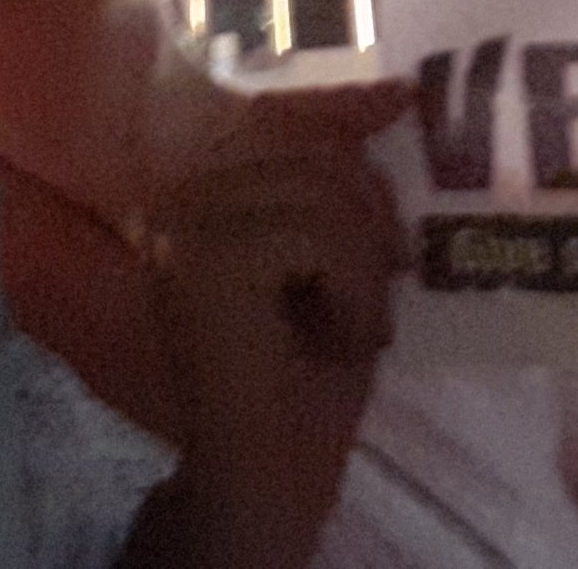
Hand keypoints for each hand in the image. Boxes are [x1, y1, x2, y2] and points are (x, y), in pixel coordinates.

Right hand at [129, 81, 412, 567]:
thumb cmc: (303, 385)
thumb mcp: (333, 264)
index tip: (401, 97)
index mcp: (197, 192)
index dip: (341, 103)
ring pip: (317, 193)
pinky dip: (351, 288)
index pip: (272, 119)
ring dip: (361, 265)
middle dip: (366, 213)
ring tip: (355, 323)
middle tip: (383, 282)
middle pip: (306, 151)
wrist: (266, 481)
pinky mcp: (205, 261)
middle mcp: (176, 195)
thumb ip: (339, 192)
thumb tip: (388, 105)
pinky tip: (341, 336)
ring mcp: (184, 225)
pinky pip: (315, 234)